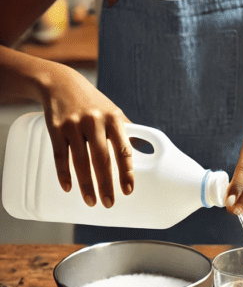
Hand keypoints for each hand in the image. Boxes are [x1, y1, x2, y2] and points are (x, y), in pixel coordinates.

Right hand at [39, 63, 133, 206]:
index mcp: (113, 119)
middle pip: (102, 159)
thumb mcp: (112, 111)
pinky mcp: (55, 128)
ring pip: (80, 161)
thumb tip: (143, 152)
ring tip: (91, 202)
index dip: (127, 171)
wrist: (60, 83)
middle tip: (109, 204)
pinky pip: (60, 155)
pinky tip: (68, 188)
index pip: (123, 149)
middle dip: (106, 184)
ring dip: (86, 184)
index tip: (128, 190)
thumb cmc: (92, 101)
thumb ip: (125, 130)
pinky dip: (63, 173)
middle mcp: (94, 122)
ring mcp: (74, 125)